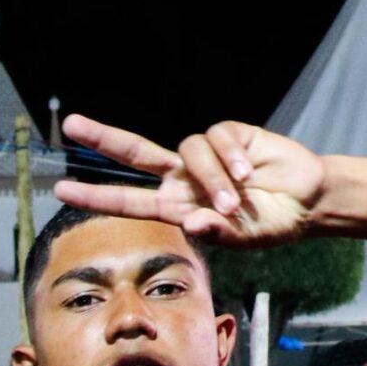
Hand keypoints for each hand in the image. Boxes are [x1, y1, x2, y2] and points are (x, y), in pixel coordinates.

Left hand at [56, 112, 326, 246]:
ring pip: (188, 150)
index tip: (62, 190)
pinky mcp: (229, 133)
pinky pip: (217, 137)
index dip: (95, 194)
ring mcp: (203, 155)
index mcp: (174, 206)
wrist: (305, 202)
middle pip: (134, 153)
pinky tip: (248, 173)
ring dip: (212, 178)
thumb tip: (193, 222)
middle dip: (102, 138)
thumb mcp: (239, 239)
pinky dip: (230, 157)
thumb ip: (216, 233)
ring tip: (236, 201)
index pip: (126, 199)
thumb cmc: (267, 225)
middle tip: (71, 126)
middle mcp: (181, 178)